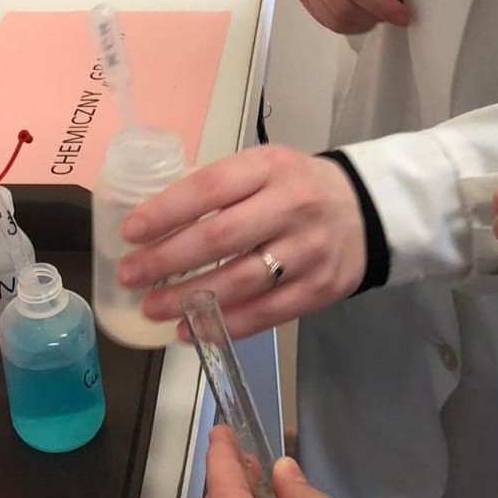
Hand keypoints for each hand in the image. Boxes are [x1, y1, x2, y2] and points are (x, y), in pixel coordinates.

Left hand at [117, 147, 364, 338]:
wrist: (367, 211)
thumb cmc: (295, 187)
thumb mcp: (261, 169)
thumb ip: (217, 189)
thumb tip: (152, 222)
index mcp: (269, 168)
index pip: (210, 188)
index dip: (166, 211)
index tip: (130, 231)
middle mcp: (291, 207)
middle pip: (220, 238)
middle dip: (167, 260)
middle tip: (130, 274)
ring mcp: (308, 251)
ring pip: (240, 281)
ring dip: (189, 299)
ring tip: (151, 308)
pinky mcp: (319, 289)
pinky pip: (266, 313)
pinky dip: (224, 325)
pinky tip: (190, 329)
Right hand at [296, 0, 409, 33]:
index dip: (377, 2)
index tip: (402, 16)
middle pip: (338, 3)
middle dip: (371, 15)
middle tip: (396, 14)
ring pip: (332, 17)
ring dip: (362, 22)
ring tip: (381, 11)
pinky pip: (325, 20)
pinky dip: (350, 25)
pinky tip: (365, 13)